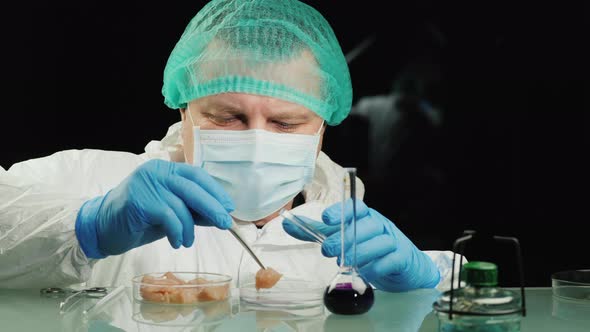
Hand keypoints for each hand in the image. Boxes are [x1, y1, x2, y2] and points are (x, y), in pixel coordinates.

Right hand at [75, 160, 234, 257]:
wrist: (102, 228)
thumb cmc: (138, 219)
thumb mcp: (170, 212)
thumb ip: (193, 210)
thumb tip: (220, 215)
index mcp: (166, 168)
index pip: (197, 175)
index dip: (215, 191)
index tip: (228, 207)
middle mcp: (157, 171)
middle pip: (193, 187)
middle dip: (213, 207)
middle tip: (225, 223)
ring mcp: (147, 183)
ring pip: (182, 205)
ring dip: (190, 228)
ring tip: (187, 241)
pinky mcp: (140, 200)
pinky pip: (169, 217)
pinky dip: (177, 232)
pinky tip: (176, 242)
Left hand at [283, 199, 439, 291]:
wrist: (400, 267)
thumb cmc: (366, 247)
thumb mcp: (340, 236)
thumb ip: (315, 231)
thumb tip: (286, 222)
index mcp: (364, 216)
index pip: (355, 207)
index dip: (341, 211)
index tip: (326, 218)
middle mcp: (380, 224)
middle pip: (366, 225)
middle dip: (345, 238)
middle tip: (327, 250)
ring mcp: (393, 240)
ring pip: (380, 242)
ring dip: (361, 253)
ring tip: (345, 263)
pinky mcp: (402, 258)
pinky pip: (391, 260)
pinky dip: (377, 268)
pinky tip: (365, 274)